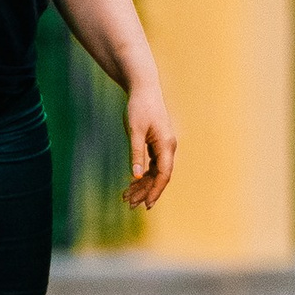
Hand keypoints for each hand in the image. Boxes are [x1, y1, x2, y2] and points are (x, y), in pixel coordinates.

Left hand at [125, 80, 177, 209]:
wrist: (144, 89)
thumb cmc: (139, 107)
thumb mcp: (135, 130)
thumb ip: (136, 153)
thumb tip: (136, 175)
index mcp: (166, 145)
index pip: (164, 175)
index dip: (156, 191)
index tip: (147, 205)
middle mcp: (168, 147)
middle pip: (159, 176)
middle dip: (146, 192)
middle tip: (130, 205)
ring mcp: (163, 146)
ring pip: (155, 172)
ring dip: (143, 185)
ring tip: (127, 197)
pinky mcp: (157, 144)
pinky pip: (152, 165)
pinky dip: (142, 175)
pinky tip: (132, 184)